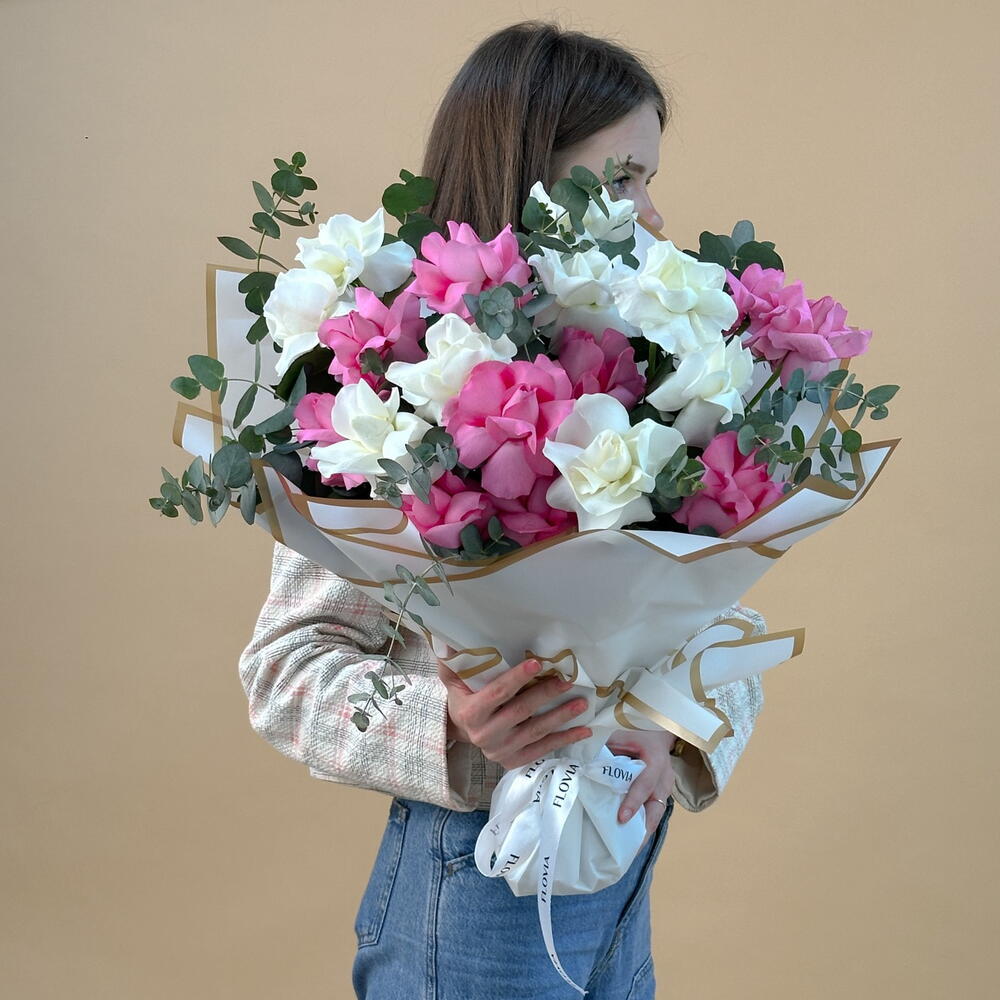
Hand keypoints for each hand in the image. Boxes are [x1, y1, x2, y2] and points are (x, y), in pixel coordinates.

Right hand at [436, 657, 591, 770]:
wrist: (461, 730)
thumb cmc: (462, 696)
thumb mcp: (452, 677)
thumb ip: (452, 658)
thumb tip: (450, 635)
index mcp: (470, 712)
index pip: (498, 693)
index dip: (517, 678)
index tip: (538, 663)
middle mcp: (485, 734)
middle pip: (520, 712)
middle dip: (545, 695)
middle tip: (567, 681)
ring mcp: (500, 750)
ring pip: (535, 732)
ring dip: (561, 717)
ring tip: (581, 703)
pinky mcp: (513, 760)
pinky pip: (542, 749)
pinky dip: (564, 740)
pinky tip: (583, 729)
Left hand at [606, 729, 676, 839]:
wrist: (657, 726)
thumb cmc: (636, 728)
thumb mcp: (621, 732)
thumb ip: (605, 747)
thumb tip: (581, 764)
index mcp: (655, 759)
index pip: (646, 784)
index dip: (634, 802)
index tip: (621, 819)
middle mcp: (664, 775)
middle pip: (657, 807)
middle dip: (643, 829)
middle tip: (628, 848)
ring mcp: (666, 785)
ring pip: (657, 813)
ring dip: (643, 831)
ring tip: (628, 850)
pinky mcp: (662, 792)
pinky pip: (654, 811)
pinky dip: (644, 824)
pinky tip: (631, 838)